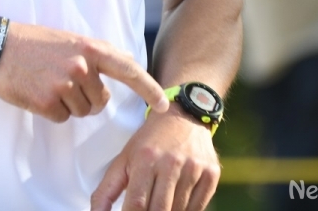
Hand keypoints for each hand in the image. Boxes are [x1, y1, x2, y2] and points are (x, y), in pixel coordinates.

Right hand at [0, 22, 168, 122]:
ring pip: (81, 111)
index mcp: (90, 48)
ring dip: (67, 103)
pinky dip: (51, 110)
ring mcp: (64, 84)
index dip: (149, 89)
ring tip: (47, 82)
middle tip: (62, 79)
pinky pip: (62, 117)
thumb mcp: (71, 40)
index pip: (129, 71)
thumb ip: (100, 53)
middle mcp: (82, 66)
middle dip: (87, 96)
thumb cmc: (35, 43)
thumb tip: (130, 63)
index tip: (163, 104)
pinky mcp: (47, 102)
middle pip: (101, 100)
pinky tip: (37, 92)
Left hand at [91, 106, 218, 210]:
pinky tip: (176, 205)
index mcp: (145, 159)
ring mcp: (194, 168)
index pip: (136, 204)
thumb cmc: (149, 142)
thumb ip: (106, 190)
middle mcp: (171, 163)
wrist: (184, 116)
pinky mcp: (211, 173)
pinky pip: (198, 208)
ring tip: (159, 206)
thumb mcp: (124, 159)